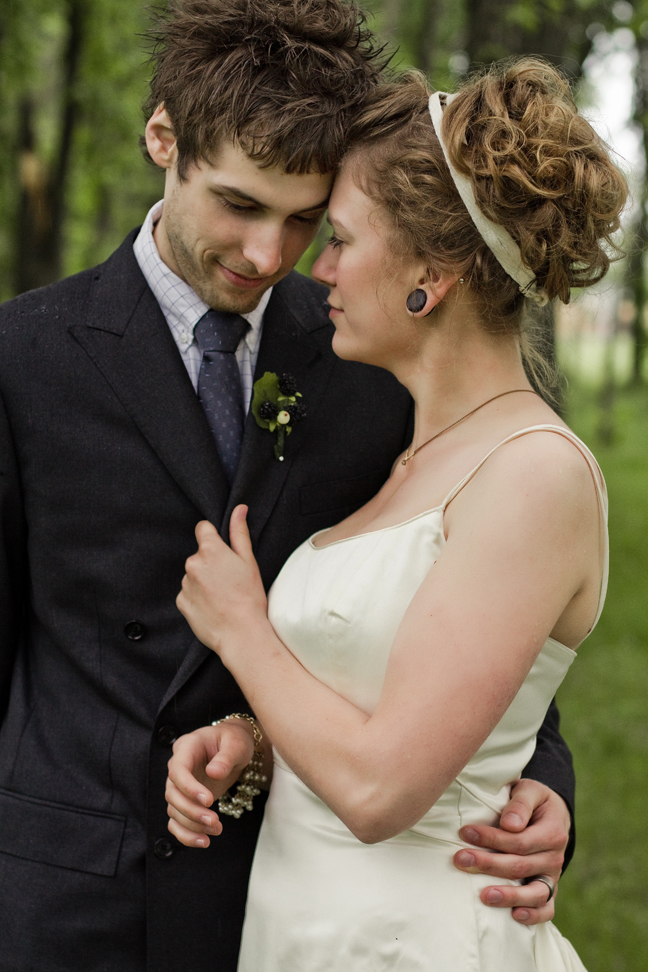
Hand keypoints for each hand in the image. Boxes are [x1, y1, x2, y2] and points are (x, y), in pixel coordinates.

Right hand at [166, 722, 254, 847]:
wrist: (234, 747)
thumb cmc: (234, 740)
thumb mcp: (236, 743)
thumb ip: (226, 757)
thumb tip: (213, 773)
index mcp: (186, 747)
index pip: (177, 770)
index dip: (189, 787)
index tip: (209, 800)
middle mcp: (177, 766)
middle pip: (172, 793)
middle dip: (191, 811)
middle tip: (215, 821)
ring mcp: (179, 785)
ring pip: (173, 810)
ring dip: (191, 825)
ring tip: (215, 831)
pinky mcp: (185, 800)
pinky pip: (176, 821)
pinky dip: (186, 834)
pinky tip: (203, 841)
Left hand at [176, 507, 267, 656]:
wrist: (241, 633)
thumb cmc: (249, 597)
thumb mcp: (249, 561)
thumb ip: (239, 532)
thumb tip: (239, 509)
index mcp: (210, 550)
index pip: (203, 529)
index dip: (214, 537)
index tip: (224, 552)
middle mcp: (192, 563)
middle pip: (200, 555)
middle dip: (211, 563)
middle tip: (229, 580)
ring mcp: (185, 583)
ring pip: (194, 575)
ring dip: (204, 581)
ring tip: (223, 596)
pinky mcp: (181, 602)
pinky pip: (188, 593)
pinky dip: (198, 597)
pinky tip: (213, 606)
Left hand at [453, 779, 569, 923]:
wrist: (551, 814)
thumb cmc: (532, 801)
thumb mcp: (529, 791)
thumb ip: (520, 804)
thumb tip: (509, 824)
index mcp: (552, 832)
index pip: (519, 841)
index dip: (492, 838)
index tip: (465, 832)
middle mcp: (555, 857)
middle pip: (521, 866)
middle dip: (488, 864)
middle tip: (460, 859)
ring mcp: (552, 876)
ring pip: (535, 893)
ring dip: (509, 896)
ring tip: (484, 896)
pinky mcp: (549, 891)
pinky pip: (546, 909)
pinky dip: (533, 916)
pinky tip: (514, 916)